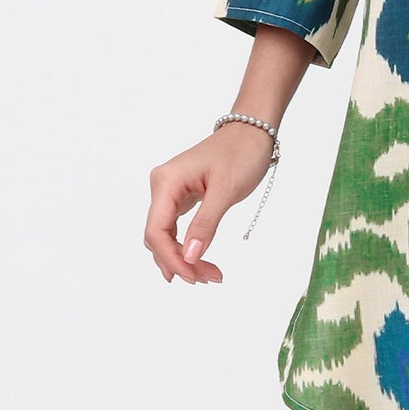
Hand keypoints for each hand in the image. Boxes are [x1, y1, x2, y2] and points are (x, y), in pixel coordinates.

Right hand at [145, 122, 275, 284]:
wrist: (252, 131)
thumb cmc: (241, 153)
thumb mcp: (226, 190)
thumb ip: (206, 224)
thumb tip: (189, 257)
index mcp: (167, 182)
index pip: (156, 230)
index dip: (171, 258)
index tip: (193, 277)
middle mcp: (162, 187)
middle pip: (158, 237)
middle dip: (180, 262)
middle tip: (209, 278)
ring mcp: (170, 192)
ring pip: (166, 235)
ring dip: (183, 258)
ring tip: (209, 275)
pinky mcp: (182, 196)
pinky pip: (176, 228)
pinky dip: (187, 246)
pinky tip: (197, 261)